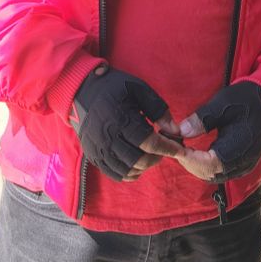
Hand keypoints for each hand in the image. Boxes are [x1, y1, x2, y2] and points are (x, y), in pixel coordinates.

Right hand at [69, 65, 183, 181]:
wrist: (80, 90)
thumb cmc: (113, 87)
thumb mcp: (138, 89)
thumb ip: (158, 109)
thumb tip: (175, 130)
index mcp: (121, 119)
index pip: (150, 143)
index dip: (168, 148)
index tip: (180, 149)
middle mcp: (109, 137)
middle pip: (140, 160)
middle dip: (157, 157)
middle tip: (163, 148)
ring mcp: (99, 149)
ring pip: (128, 170)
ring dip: (144, 166)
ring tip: (150, 154)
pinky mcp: (93, 155)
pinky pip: (115, 174)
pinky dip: (130, 173)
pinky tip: (137, 163)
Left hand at [168, 81, 260, 181]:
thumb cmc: (248, 99)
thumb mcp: (222, 104)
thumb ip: (202, 120)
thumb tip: (181, 132)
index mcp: (236, 151)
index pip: (205, 165)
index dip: (185, 157)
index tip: (171, 145)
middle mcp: (240, 164)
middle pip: (207, 173)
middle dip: (187, 161)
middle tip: (173, 144)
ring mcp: (242, 166)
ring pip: (212, 174)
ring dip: (195, 164)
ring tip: (182, 147)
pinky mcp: (242, 163)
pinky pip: (220, 171)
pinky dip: (205, 165)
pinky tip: (196, 152)